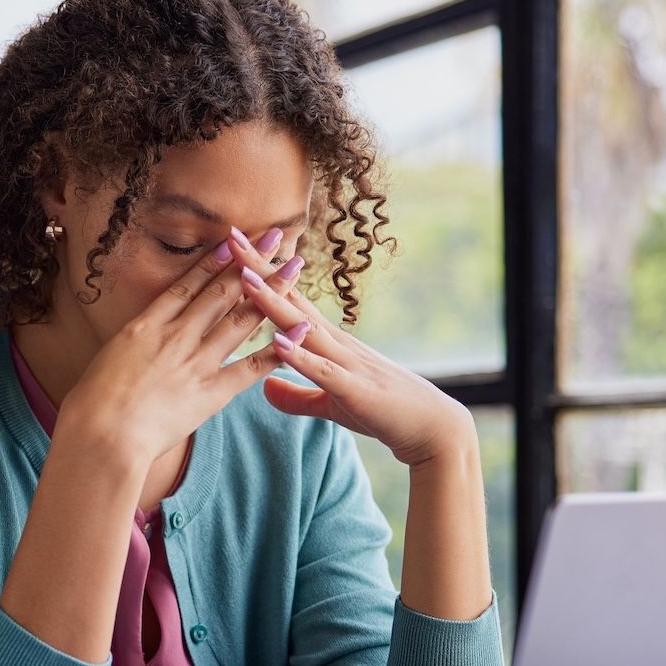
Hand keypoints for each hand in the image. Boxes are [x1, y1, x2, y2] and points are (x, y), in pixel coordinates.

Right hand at [59, 226, 304, 465]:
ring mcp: (196, 362)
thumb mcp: (106, 361)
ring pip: (240, 319)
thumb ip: (130, 347)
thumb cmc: (91, 404)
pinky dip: (277, 347)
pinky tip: (299, 330)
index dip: (213, 261)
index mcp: (146, 326)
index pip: (187, 286)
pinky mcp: (211, 392)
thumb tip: (136, 339)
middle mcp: (176, 336)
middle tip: (273, 238)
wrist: (101, 434)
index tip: (233, 240)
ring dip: (271, 292)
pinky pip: (250, 366)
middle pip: (220, 292)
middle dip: (249, 262)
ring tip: (293, 269)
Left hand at [240, 268, 477, 467]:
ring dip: (274, 304)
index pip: (289, 301)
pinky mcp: (354, 389)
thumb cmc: (384, 412)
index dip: (262, 274)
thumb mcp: (332, 403)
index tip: (235, 248)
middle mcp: (336, 343)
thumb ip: (297, 394)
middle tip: (232, 237)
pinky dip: (299, 356)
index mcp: (328, 344)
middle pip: (291, 302)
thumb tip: (264, 388)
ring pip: (303, 328)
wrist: (432, 428)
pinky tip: (278, 342)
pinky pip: (322, 371)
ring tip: (246, 279)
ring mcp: (346, 363)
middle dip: (261, 271)